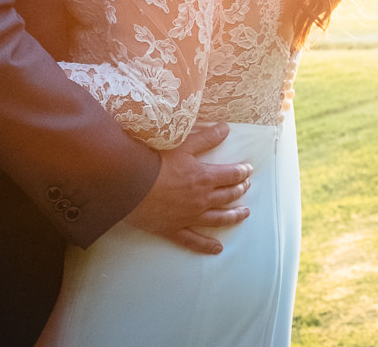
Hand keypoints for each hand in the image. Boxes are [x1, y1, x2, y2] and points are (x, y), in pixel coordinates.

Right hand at [123, 122, 253, 254]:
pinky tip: (217, 249)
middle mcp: (201, 200)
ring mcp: (189, 217)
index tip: (248, 170)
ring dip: (233, 216)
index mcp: (205, 178)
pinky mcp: (174, 230)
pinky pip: (194, 241)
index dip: (242, 172)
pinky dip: (207, 246)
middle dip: (240, 190)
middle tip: (247, 187)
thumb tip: (226, 128)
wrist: (128, 185)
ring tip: (244, 213)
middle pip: (227, 196)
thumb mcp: (183, 145)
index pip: (231, 175)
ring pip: (218, 219)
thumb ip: (206, 137)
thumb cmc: (154, 161)